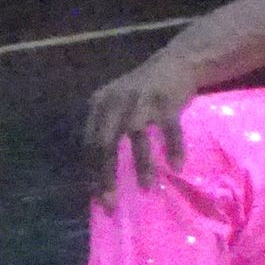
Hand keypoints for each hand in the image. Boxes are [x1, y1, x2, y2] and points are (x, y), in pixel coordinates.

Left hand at [83, 52, 197, 205]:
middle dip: (107, 174)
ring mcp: (141, 100)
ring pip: (136, 137)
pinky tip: (176, 167)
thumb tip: (100, 174)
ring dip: (141, 166)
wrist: (175, 63)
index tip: (96, 197)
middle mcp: (116, 101)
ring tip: (146, 189)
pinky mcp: (166, 102)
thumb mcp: (116, 104)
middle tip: (112, 202)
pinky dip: (173, 149)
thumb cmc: (142, 92)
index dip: (91, 170)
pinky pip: (169, 130)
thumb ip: (107, 129)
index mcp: (100, 104)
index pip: (89, 141)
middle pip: (106, 142)